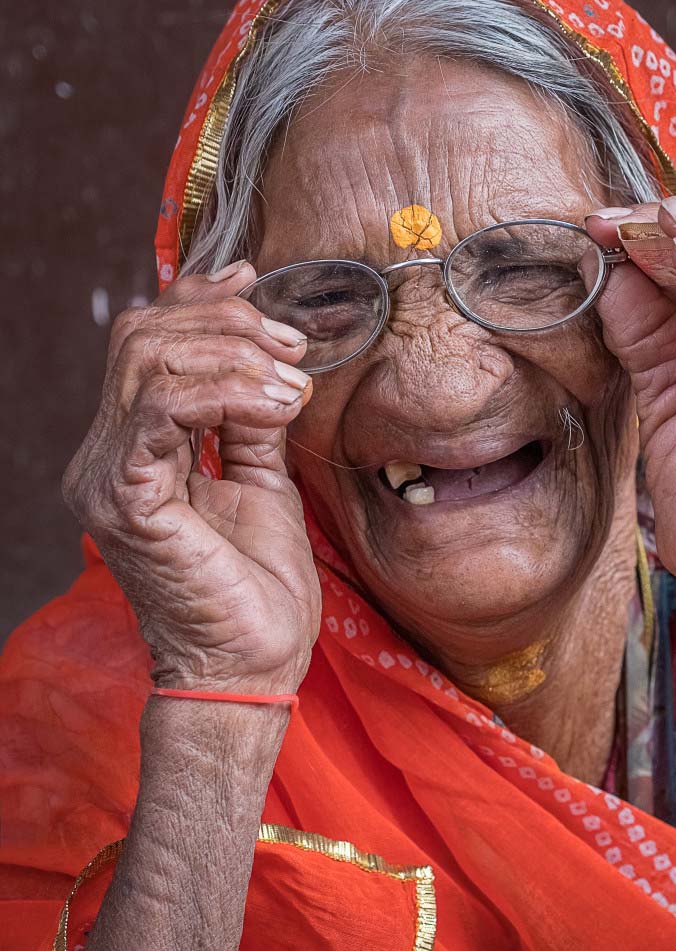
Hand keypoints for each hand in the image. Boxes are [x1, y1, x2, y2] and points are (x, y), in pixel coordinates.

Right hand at [63, 263, 321, 694]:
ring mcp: (107, 476)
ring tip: (291, 382)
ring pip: (149, 359)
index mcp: (135, 449)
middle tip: (293, 346)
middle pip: (143, 337)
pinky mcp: (125, 499)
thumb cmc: (259, 587)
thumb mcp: (263, 481)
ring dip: (234, 353)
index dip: (199, 300)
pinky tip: (277, 404)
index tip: (260, 282)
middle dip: (227, 322)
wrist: (252, 667)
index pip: (147, 344)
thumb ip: (252, 420)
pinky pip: (163, 408)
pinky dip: (227, 391)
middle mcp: (106, 455)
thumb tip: (270, 360)